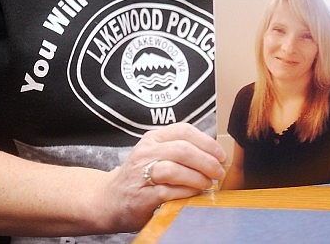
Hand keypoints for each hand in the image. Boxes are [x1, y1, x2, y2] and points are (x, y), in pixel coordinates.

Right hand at [101, 123, 225, 232]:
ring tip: (208, 184)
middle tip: (219, 172)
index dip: (206, 141)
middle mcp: (146, 152)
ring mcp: (142, 173)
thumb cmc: (139, 176)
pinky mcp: (142, 196)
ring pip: (175, 169)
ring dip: (197, 177)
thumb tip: (213, 153)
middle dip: (207, 161)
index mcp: (153, 138)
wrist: (108, 199)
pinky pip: (169, 191)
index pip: (184, 130)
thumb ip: (177, 150)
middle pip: (182, 149)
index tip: (220, 154)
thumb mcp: (155, 154)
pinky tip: (194, 194)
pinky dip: (186, 192)